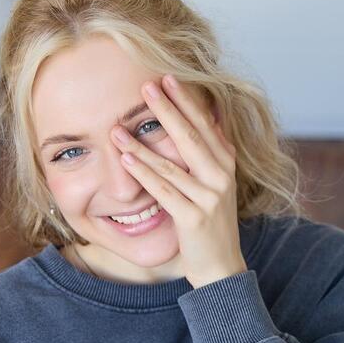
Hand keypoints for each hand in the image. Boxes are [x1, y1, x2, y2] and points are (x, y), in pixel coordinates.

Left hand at [109, 75, 246, 288]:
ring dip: (142, 143)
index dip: (187, 100)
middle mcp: (221, 177)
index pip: (205, 124)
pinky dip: (145, 174)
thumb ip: (212, 153)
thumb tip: (208, 117)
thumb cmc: (212, 223)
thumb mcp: (217, 184)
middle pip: (191, 136)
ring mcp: (209, 197)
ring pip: (172, 163)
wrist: (221, 265)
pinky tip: (126, 160)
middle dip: (168, 108)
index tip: (169, 76)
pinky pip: (165, 191)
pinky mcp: (194, 218)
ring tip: (118, 126)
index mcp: (225, 164)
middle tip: (147, 85)